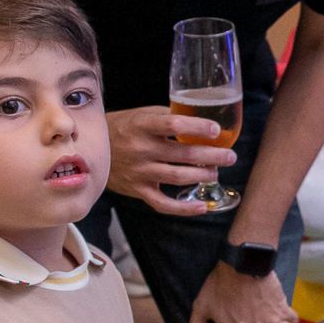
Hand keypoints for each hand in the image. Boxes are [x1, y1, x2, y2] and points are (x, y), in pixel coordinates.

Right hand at [105, 107, 237, 215]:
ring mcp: (139, 172)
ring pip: (178, 177)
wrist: (94, 149)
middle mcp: (141, 149)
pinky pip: (164, 204)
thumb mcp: (143, 114)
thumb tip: (203, 123)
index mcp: (143, 126)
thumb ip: (169, 117)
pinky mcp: (138, 190)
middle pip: (183, 154)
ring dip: (203, 176)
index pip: (174, 124)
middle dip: (212, 156)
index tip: (216, 131)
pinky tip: (202, 206)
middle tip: (230, 156)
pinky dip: (185, 208)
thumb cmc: (124, 128)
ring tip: (216, 173)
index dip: (198, 127)